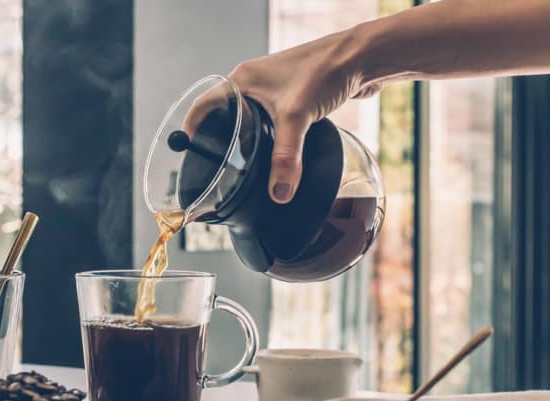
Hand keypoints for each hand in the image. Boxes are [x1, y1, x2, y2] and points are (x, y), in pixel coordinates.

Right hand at [188, 30, 376, 203]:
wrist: (362, 57)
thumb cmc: (324, 69)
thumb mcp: (297, 117)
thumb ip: (285, 158)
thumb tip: (279, 193)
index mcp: (242, 80)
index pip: (204, 105)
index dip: (192, 128)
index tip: (187, 151)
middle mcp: (254, 82)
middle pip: (225, 114)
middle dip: (220, 138)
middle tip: (216, 164)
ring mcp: (274, 89)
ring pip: (251, 119)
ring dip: (247, 139)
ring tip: (243, 163)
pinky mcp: (294, 97)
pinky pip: (273, 121)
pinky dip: (271, 137)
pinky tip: (277, 153)